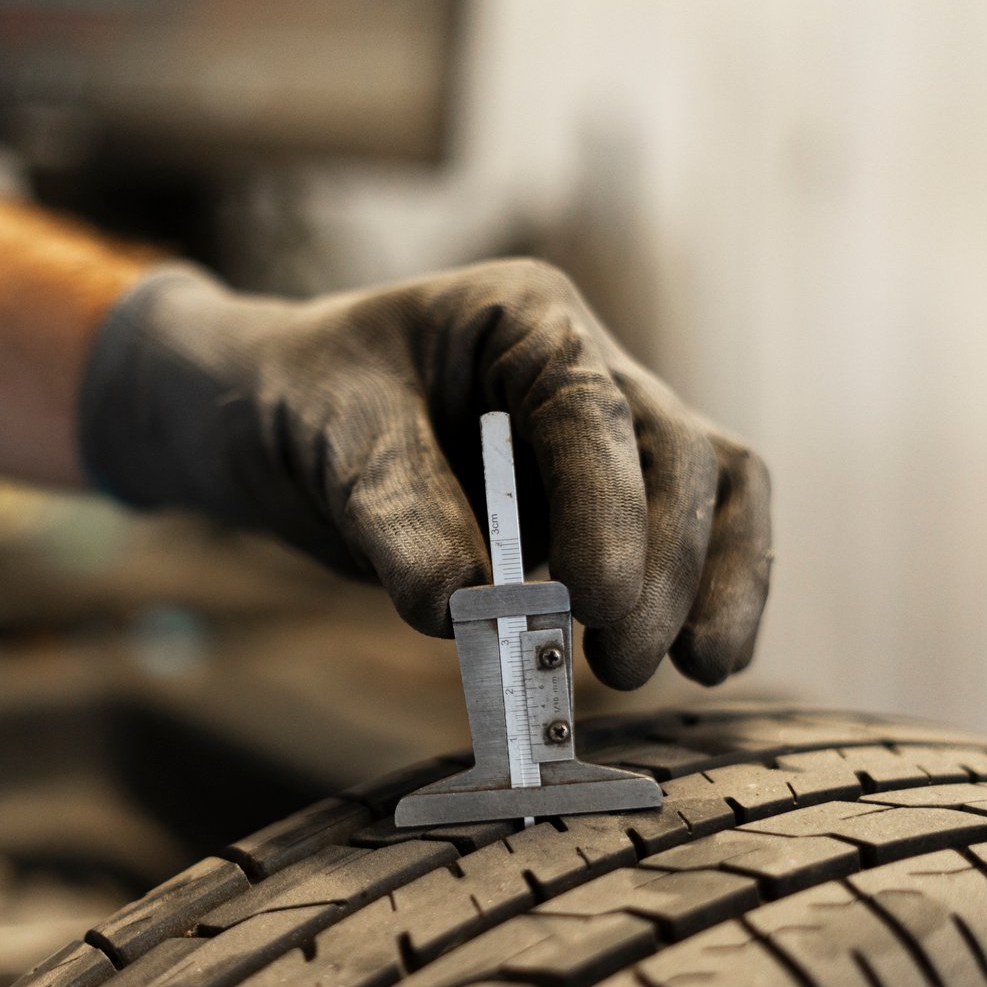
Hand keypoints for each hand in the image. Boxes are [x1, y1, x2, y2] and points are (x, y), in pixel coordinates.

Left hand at [78, 258, 771, 688]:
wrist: (274, 420)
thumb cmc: (301, 400)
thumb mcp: (331, 439)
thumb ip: (397, 517)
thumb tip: (460, 611)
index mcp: (522, 317)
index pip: (594, 407)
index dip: (610, 507)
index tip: (596, 601)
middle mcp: (586, 366)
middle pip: (678, 454)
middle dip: (664, 565)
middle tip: (622, 660)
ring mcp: (608, 435)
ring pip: (712, 490)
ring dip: (712, 582)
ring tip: (696, 668)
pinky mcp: (605, 504)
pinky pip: (692, 539)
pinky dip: (711, 595)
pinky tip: (708, 660)